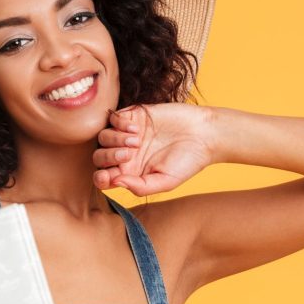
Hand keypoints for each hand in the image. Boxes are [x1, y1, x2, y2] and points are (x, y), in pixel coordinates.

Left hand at [92, 103, 213, 195]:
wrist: (204, 135)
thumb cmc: (188, 162)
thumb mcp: (166, 182)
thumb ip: (140, 187)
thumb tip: (115, 182)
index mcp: (130, 173)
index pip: (103, 177)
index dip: (100, 178)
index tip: (109, 176)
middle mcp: (126, 154)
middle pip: (99, 156)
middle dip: (108, 157)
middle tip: (129, 155)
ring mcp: (128, 134)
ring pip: (103, 136)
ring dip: (115, 140)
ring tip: (137, 141)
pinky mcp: (133, 116)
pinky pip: (113, 118)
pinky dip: (120, 124)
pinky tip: (138, 129)